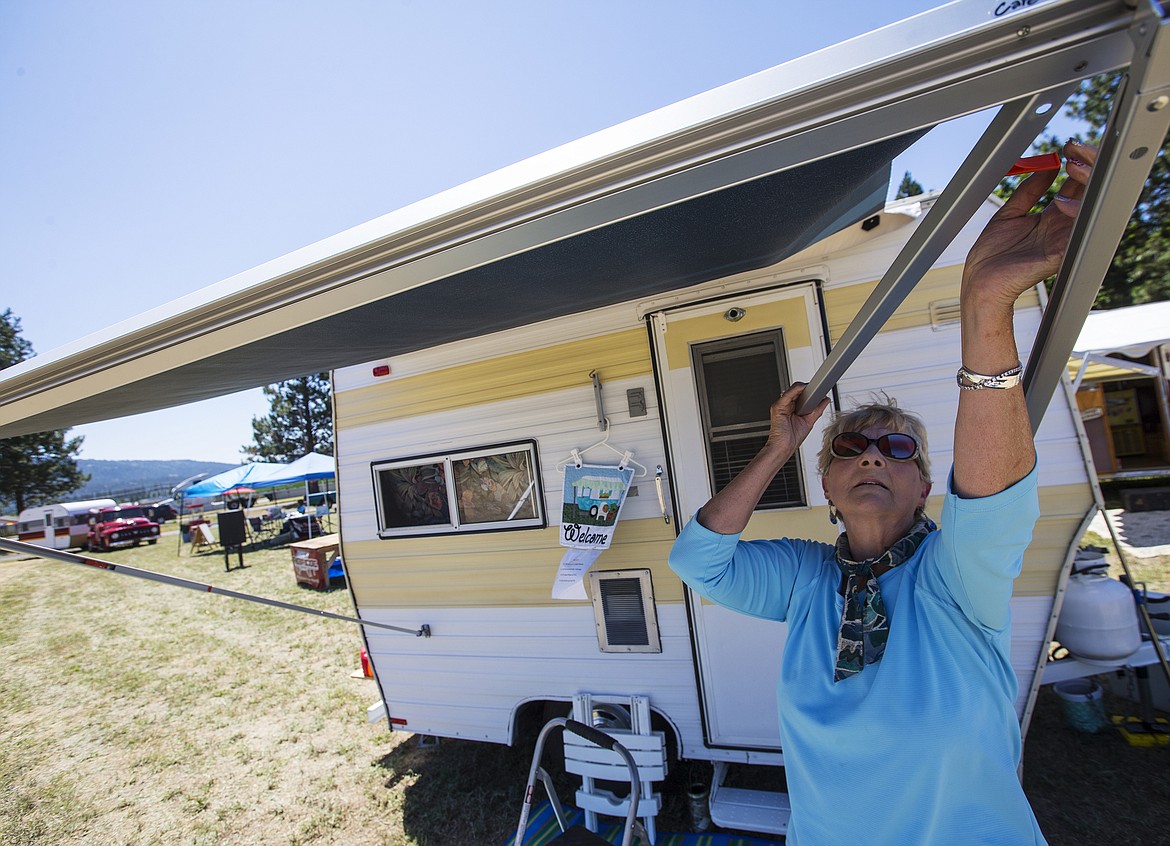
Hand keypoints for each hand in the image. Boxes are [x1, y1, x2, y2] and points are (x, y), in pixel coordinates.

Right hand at [765, 382, 829, 457]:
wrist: (783, 448)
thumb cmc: (792, 438)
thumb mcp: (809, 421)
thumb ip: (817, 410)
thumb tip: (825, 400)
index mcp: (793, 408)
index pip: (803, 394)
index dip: (812, 391)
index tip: (822, 390)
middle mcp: (787, 405)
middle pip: (798, 390)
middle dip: (810, 389)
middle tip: (820, 389)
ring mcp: (782, 405)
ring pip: (793, 390)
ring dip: (805, 388)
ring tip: (815, 389)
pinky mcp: (778, 406)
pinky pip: (787, 394)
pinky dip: (796, 389)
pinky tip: (804, 388)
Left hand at [962, 140, 1095, 307]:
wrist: (980, 283)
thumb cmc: (991, 256)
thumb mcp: (1009, 214)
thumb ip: (1028, 191)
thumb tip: (1046, 167)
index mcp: (1050, 219)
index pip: (1074, 188)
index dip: (1077, 166)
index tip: (1071, 148)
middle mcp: (1060, 228)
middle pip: (1087, 194)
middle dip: (1087, 169)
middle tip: (1077, 151)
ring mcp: (1061, 241)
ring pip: (1087, 209)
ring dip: (1085, 186)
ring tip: (1074, 168)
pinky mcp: (1057, 255)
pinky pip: (1075, 234)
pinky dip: (1075, 215)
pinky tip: (1065, 200)